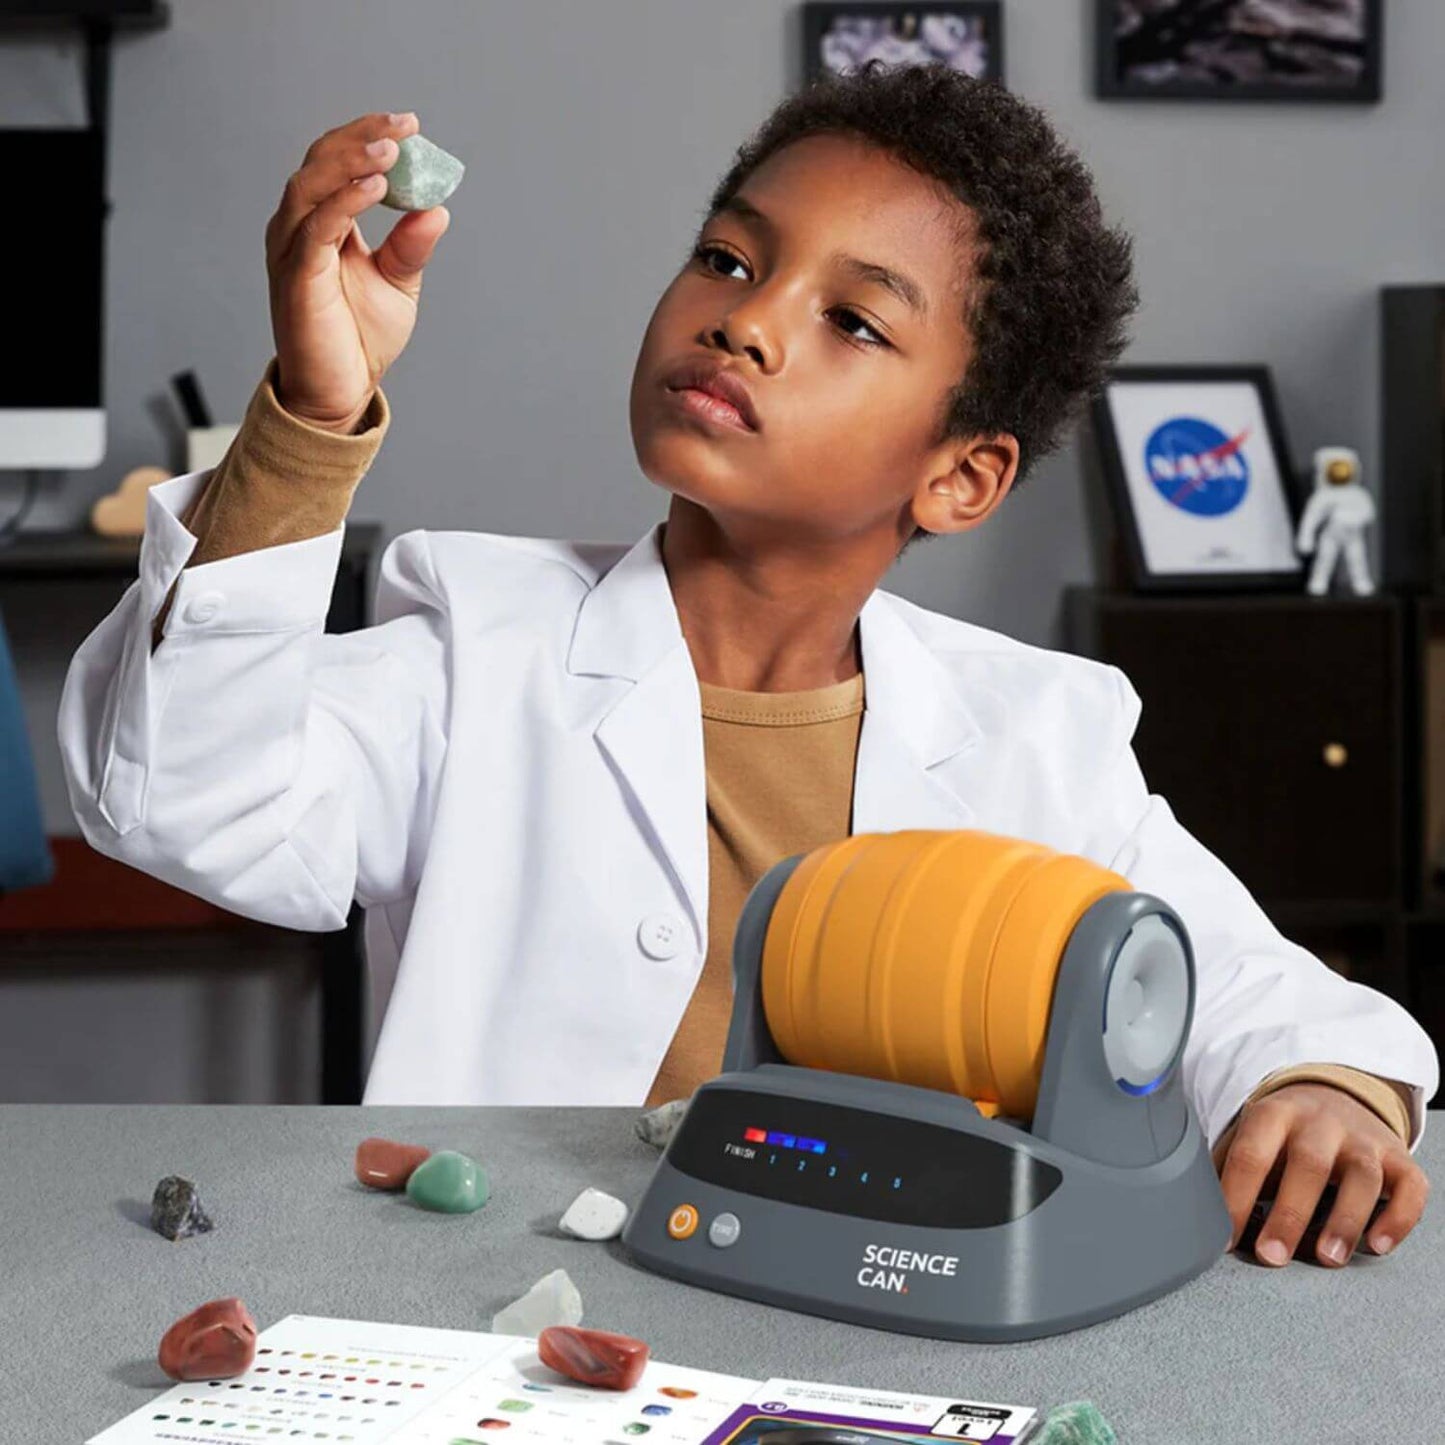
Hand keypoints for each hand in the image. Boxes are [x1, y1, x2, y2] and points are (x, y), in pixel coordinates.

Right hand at [264, 111, 450, 432]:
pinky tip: (377, 188)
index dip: (369, 137)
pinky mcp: (297, 276)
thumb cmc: (359, 339)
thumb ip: (411, 246)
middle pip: (321, 162)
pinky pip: (317, 227)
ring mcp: (293, 250)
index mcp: (320, 224)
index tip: (411, 126)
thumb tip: (437, 210)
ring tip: (390, 149)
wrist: (339, 392)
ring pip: (312, 185)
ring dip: (352, 162)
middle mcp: (298, 228)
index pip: (338, 163)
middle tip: (404, 126)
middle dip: (362, 137)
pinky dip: (346, 202)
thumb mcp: (398, 285)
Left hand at [1212, 1081, 1428, 1266]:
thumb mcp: (1252, 1135)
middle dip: (1289, 1213)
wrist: (1336, 1093)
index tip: (1226, 1238)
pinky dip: (1398, 1217)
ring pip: (1361, 1176)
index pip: (1251, 1154)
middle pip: (1308, 1164)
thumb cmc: (1286, 1131)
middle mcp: (1321, 1122)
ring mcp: (1364, 1139)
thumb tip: (1198, 1218)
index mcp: (1274, 1114)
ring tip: (1327, 1258)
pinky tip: (1378, 1245)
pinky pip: (1409, 1187)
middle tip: (1272, 1255)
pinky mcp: (1399, 1158)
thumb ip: (1229, 1170)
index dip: (1236, 1196)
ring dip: (1344, 1219)